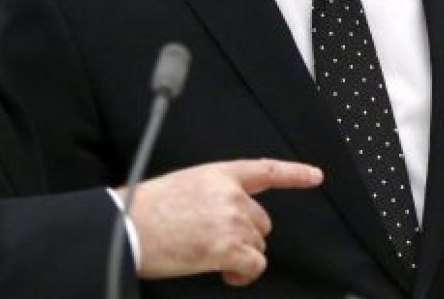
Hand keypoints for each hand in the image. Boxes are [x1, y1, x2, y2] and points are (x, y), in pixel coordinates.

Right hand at [122, 158, 322, 285]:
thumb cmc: (145, 210)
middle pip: (261, 221)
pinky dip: (241, 273)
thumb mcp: (184, 186)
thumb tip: (225, 217)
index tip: (315, 176)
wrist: (128, 226)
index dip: (294, 174)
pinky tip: (223, 271)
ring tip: (210, 256)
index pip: (265, 171)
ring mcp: (232, 220)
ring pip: (257, 245)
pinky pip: (254, 265)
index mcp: (218, 173)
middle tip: (215, 244)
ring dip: (239, 255)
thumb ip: (212, 194)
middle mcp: (231, 194)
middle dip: (245, 236)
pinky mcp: (229, 247)